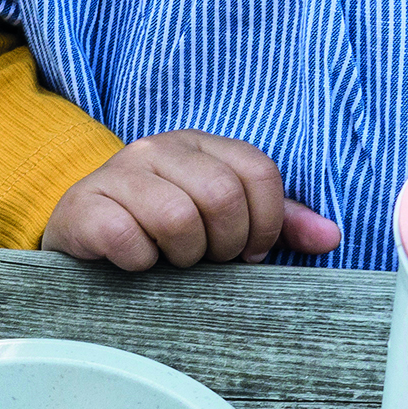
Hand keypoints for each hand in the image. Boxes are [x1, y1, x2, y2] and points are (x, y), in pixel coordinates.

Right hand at [40, 132, 344, 270]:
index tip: (248, 252)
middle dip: (224, 244)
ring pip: (177, 217)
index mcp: (198, 145)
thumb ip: (274, 222)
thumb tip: (329, 237)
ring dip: (181, 256)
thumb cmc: (158, 228)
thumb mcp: (219, 218)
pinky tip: (134, 263)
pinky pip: (128, 239)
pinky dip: (139, 263)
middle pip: (222, 195)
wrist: (78, 233)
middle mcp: (157, 148)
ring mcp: (117, 174)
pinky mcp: (84, 206)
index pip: (258, 172)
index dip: (264, 223)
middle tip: (206, 260)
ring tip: (169, 260)